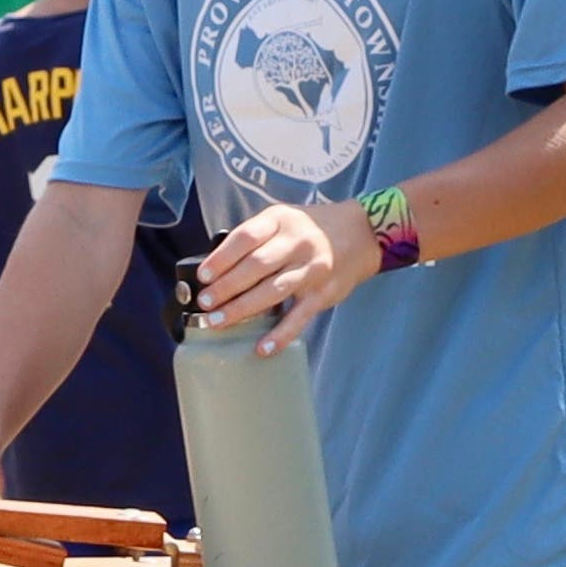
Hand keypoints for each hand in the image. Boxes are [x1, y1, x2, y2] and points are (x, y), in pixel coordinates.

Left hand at [192, 197, 373, 354]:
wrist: (363, 234)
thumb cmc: (312, 228)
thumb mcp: (283, 218)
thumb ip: (255, 237)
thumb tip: (216, 267)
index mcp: (281, 220)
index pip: (246, 238)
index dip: (221, 258)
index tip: (203, 276)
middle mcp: (297, 242)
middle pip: (256, 266)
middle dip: (226, 287)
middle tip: (205, 304)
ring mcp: (312, 269)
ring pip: (272, 292)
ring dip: (242, 309)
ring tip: (217, 321)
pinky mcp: (323, 294)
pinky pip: (299, 318)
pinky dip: (280, 335)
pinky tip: (261, 348)